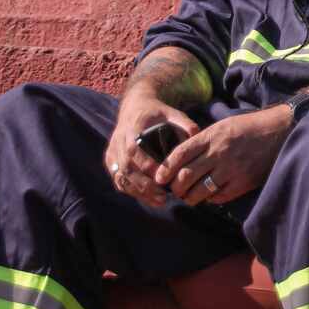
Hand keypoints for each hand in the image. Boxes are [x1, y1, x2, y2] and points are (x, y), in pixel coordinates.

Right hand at [104, 87, 200, 208]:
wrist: (133, 107)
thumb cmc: (155, 112)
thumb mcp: (170, 112)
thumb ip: (184, 122)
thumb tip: (198, 134)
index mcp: (131, 129)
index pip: (133, 149)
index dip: (146, 165)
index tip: (162, 177)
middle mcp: (118, 141)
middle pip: (126, 168)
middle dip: (143, 184)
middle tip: (163, 197)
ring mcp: (112, 152)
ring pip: (121, 177)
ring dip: (139, 191)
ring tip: (159, 201)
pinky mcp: (111, 161)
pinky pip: (118, 180)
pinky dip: (132, 191)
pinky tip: (148, 198)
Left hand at [155, 106, 292, 205]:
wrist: (279, 131)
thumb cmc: (249, 127)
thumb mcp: (223, 126)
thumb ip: (203, 141)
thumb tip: (182, 159)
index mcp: (211, 136)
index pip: (180, 154)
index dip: (165, 168)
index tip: (159, 178)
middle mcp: (218, 152)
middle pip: (185, 176)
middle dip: (175, 187)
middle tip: (174, 190)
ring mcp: (231, 169)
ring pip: (199, 191)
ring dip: (189, 197)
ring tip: (189, 197)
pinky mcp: (243, 182)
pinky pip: (218, 197)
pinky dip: (210, 199)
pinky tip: (209, 196)